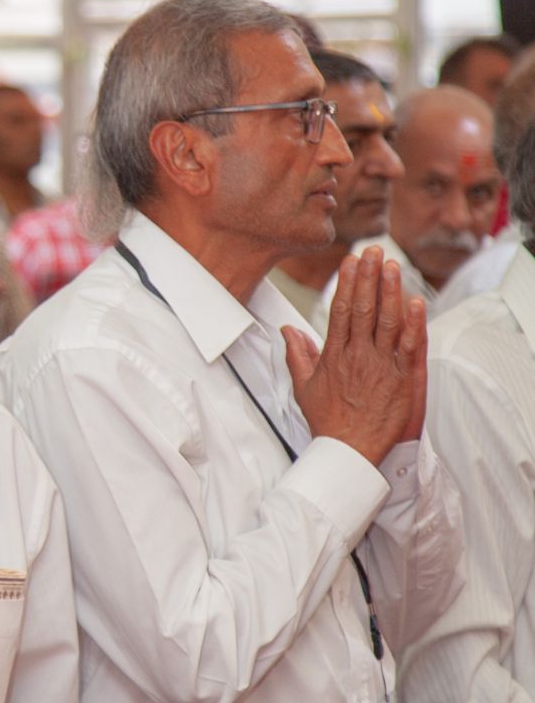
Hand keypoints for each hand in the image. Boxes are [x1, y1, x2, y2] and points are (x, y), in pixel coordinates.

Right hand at [282, 247, 426, 469]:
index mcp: (334, 355)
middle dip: (368, 276)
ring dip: (390, 291)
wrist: (349, 452)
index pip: (340, 310)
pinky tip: (415, 302)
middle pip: (363, 308)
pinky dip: (412, 324)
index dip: (347, 282)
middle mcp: (356, 356)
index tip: (351, 261)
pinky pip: (408, 347)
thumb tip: (287, 330)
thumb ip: (297, 355)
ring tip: (393, 266)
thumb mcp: (303, 387)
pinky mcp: (400, 380)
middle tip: (374, 251)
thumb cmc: (328, 422)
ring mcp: (379, 367)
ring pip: (386, 321)